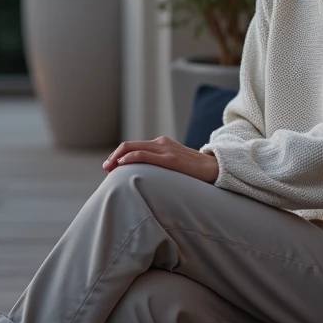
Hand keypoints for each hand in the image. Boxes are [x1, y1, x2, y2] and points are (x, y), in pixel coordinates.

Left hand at [102, 136, 219, 183]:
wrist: (217, 169)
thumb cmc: (195, 171)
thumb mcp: (174, 166)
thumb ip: (160, 166)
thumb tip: (144, 179)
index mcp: (161, 144)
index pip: (133, 147)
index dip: (118, 155)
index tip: (109, 166)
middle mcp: (161, 143)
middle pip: (129, 145)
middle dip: (114, 156)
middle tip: (105, 168)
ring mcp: (166, 150)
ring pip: (134, 148)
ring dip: (118, 157)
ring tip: (109, 168)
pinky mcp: (172, 159)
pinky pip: (145, 155)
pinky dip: (131, 158)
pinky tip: (122, 164)